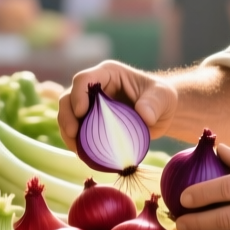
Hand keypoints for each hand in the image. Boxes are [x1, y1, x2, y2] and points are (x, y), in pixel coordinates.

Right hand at [57, 60, 179, 146]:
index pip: (84, 79)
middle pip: (68, 97)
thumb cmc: (161, 99)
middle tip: (72, 133)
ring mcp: (90, 106)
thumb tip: (143, 115)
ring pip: (68, 116)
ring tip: (77, 149)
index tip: (82, 112)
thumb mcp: (163, 97)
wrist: (161, 114)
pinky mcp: (91, 123)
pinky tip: (83, 155)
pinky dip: (76, 143)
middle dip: (66, 115)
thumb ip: (154, 103)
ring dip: (68, 132)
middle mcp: (94, 88)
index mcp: (108, 74)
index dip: (78, 94)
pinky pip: (77, 132)